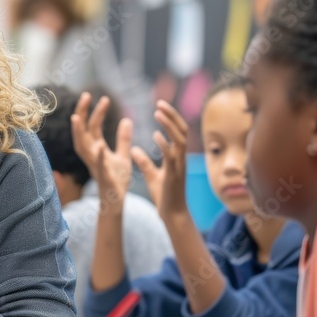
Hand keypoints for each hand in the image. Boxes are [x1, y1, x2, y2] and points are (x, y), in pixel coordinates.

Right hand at [70, 92, 133, 207]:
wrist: (118, 202)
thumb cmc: (117, 180)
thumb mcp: (123, 156)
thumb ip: (124, 139)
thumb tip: (126, 119)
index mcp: (96, 149)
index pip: (93, 127)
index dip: (96, 112)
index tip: (104, 98)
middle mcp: (91, 155)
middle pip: (82, 131)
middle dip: (82, 114)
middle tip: (86, 95)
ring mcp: (95, 165)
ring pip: (82, 146)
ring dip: (79, 132)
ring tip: (77, 116)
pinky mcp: (104, 176)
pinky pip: (98, 165)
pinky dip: (98, 156)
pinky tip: (100, 145)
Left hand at [131, 100, 188, 215]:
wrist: (171, 215)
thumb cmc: (164, 196)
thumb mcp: (151, 175)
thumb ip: (144, 161)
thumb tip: (134, 149)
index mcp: (176, 156)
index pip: (177, 131)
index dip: (170, 118)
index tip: (159, 106)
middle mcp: (180, 158)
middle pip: (182, 130)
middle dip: (172, 115)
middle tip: (159, 102)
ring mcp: (179, 165)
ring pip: (180, 139)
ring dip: (169, 125)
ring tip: (158, 112)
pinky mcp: (174, 175)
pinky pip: (171, 156)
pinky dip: (165, 144)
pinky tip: (155, 135)